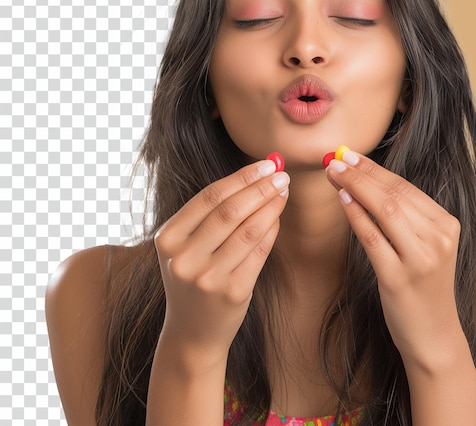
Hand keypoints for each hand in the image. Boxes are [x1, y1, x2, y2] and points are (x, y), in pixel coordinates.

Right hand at [153, 160, 288, 363]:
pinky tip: (278, 216)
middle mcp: (184, 258)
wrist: (191, 333)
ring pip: (249, 229)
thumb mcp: (186, 246)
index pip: (209, 197)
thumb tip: (256, 174)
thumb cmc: (194, 278)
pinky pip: (259, 252)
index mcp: (168, 239)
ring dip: (271, 205)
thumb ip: (210, 213)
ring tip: (284, 190)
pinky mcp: (233, 293)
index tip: (265, 164)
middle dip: (260, 188)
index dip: (241, 177)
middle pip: (230, 211)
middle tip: (281, 174)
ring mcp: (208, 278)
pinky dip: (272, 230)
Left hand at [326, 151, 462, 368]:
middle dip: (362, 173)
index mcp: (447, 225)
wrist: (434, 334)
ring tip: (335, 174)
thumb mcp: (425, 246)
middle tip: (336, 159)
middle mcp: (439, 239)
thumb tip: (366, 179)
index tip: (351, 155)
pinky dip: (356, 215)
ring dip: (356, 187)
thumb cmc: (423, 285)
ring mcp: (421, 259)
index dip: (375, 169)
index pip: (406, 187)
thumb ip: (406, 216)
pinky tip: (343, 200)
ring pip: (386, 210)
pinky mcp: (399, 278)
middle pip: (395, 195)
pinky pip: (373, 238)